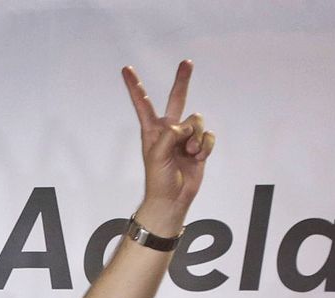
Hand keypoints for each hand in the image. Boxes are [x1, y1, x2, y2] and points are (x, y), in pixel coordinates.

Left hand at [122, 61, 215, 229]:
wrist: (173, 198)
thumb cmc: (158, 179)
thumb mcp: (157, 155)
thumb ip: (169, 135)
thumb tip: (184, 125)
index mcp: (152, 130)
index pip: (143, 103)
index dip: (135, 86)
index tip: (126, 69)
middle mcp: (169, 129)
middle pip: (177, 98)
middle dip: (183, 80)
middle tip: (186, 62)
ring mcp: (186, 136)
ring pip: (197, 121)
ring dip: (196, 138)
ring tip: (188, 154)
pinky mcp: (200, 145)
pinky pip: (208, 136)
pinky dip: (205, 147)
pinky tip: (197, 157)